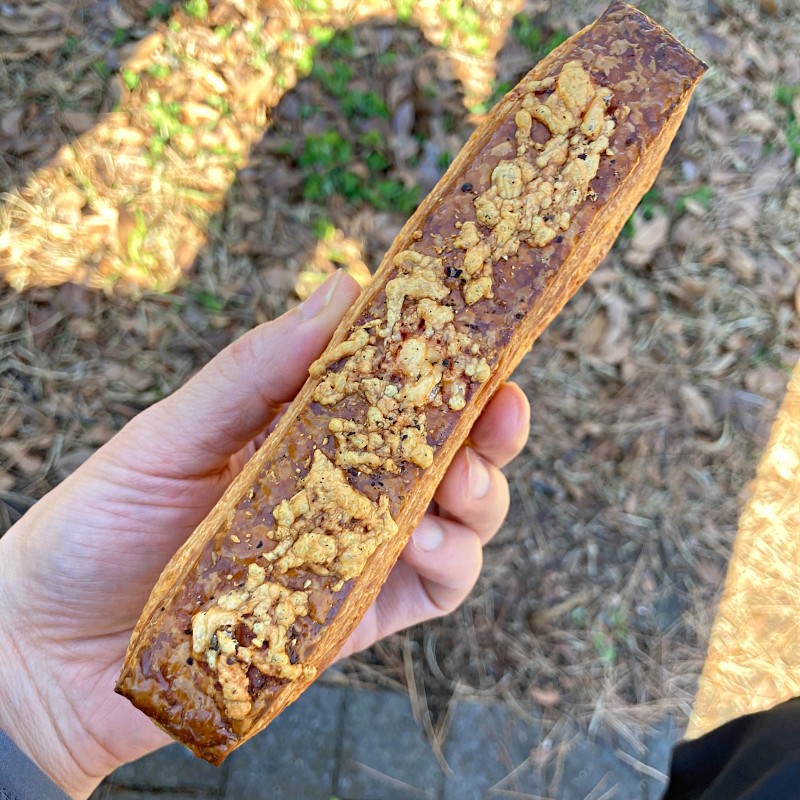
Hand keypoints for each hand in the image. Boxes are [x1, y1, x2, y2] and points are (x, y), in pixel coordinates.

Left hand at [0, 272, 529, 798]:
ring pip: (463, 515)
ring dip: (482, 493)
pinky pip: (438, 587)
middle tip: (502, 405)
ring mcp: (361, 548)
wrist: (56, 645)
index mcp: (310, 427)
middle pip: (451, 448)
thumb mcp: (173, 433)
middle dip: (492, 425)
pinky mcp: (361, 613)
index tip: (482, 331)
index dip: (452, 359)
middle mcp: (349, 483)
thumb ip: (256, 370)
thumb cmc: (103, 524)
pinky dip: (451, 561)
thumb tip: (344, 287)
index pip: (400, 386)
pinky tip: (425, 542)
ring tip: (460, 482)